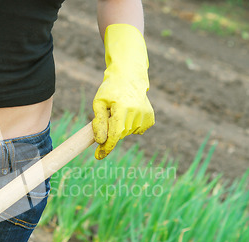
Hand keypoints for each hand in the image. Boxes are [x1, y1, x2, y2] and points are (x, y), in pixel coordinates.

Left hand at [92, 24, 154, 159]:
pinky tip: (129, 114)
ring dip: (121, 127)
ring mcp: (145, 115)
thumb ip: (99, 122)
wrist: (129, 78)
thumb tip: (100, 141)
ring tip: (120, 110)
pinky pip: (137, 131)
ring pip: (128, 133)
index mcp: (122, 107)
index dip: (106, 147)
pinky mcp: (150, 118)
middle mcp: (136, 112)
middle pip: (120, 134)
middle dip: (111, 131)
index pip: (114, 134)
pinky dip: (130, 126)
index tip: (98, 156)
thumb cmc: (110, 90)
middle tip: (109, 116)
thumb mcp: (99, 103)